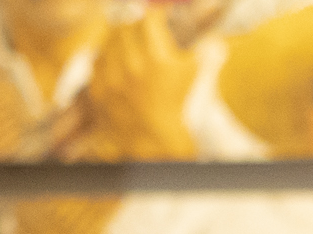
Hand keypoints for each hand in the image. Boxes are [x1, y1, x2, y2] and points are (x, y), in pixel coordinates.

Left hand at [71, 15, 198, 159]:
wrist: (155, 138)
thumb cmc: (175, 104)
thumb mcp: (192, 78)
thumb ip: (206, 54)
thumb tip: (215, 42)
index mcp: (156, 60)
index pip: (149, 21)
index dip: (155, 17)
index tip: (158, 20)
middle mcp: (131, 66)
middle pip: (126, 27)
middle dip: (135, 26)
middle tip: (143, 31)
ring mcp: (111, 78)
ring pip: (109, 41)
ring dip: (119, 40)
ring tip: (129, 47)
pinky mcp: (98, 88)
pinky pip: (97, 60)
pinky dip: (106, 58)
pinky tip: (116, 63)